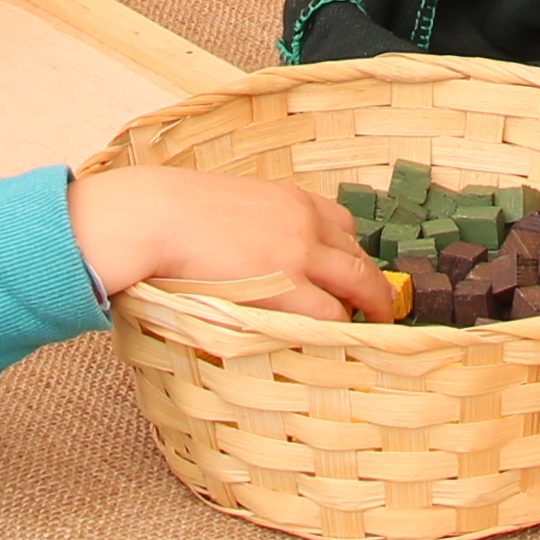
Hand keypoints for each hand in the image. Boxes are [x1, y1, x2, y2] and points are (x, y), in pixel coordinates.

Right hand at [67, 166, 393, 321]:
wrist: (158, 217)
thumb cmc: (178, 212)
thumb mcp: (232, 203)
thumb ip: (257, 221)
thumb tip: (253, 246)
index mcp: (292, 198)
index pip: (342, 222)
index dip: (351, 251)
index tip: (350, 271)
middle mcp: (306, 222)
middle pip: (358, 254)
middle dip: (373, 282)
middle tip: (381, 305)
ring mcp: (300, 254)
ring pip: (358, 282)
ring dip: (372, 306)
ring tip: (375, 327)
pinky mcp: (288, 286)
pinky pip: (331, 312)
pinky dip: (342, 327)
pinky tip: (343, 340)